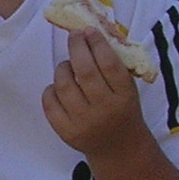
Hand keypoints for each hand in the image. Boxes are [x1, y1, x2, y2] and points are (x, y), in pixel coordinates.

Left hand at [43, 27, 156, 161]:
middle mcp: (104, 109)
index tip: (89, 31)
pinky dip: (51, 88)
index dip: (97, 44)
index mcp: (124, 97)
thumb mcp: (128, 89)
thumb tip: (90, 34)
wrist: (119, 148)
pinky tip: (59, 86)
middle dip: (77, 48)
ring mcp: (83, 122)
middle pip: (85, 72)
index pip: (109, 64)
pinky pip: (50, 102)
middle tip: (74, 36)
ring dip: (63, 67)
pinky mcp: (66, 131)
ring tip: (68, 64)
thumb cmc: (123, 110)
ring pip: (64, 85)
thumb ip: (114, 65)